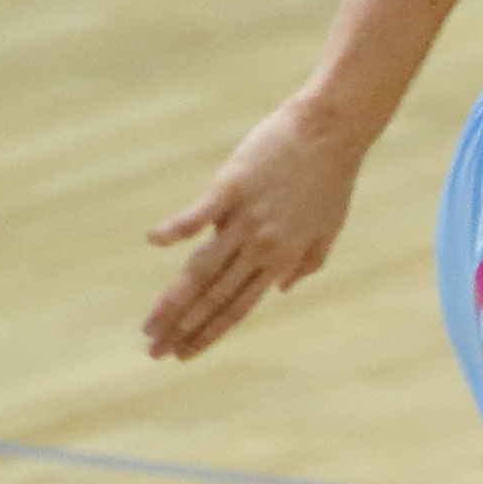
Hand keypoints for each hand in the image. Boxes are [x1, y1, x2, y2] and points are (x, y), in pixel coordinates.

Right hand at [142, 97, 372, 358]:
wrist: (334, 130)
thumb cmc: (332, 176)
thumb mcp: (330, 226)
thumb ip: (308, 262)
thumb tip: (282, 291)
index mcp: (283, 257)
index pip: (239, 307)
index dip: (210, 333)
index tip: (186, 353)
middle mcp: (262, 245)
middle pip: (213, 296)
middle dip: (181, 328)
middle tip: (154, 352)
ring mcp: (245, 217)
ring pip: (202, 268)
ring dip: (172, 300)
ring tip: (149, 325)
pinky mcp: (232, 186)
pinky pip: (199, 214)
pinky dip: (176, 228)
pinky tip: (154, 242)